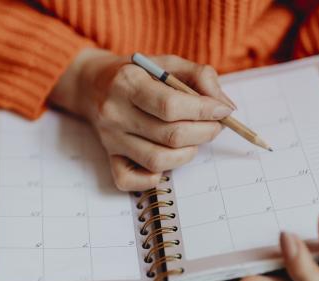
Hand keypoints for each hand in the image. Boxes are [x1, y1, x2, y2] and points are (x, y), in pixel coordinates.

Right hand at [49, 48, 232, 190]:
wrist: (93, 84)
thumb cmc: (138, 74)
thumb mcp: (168, 62)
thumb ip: (200, 77)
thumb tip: (225, 107)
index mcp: (128, 82)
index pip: (171, 105)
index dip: (204, 111)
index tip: (223, 111)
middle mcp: (115, 112)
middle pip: (170, 136)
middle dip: (204, 132)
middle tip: (214, 125)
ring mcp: (111, 138)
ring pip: (158, 160)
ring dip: (187, 154)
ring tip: (193, 140)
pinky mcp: (108, 157)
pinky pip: (128, 180)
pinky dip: (152, 179)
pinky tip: (165, 161)